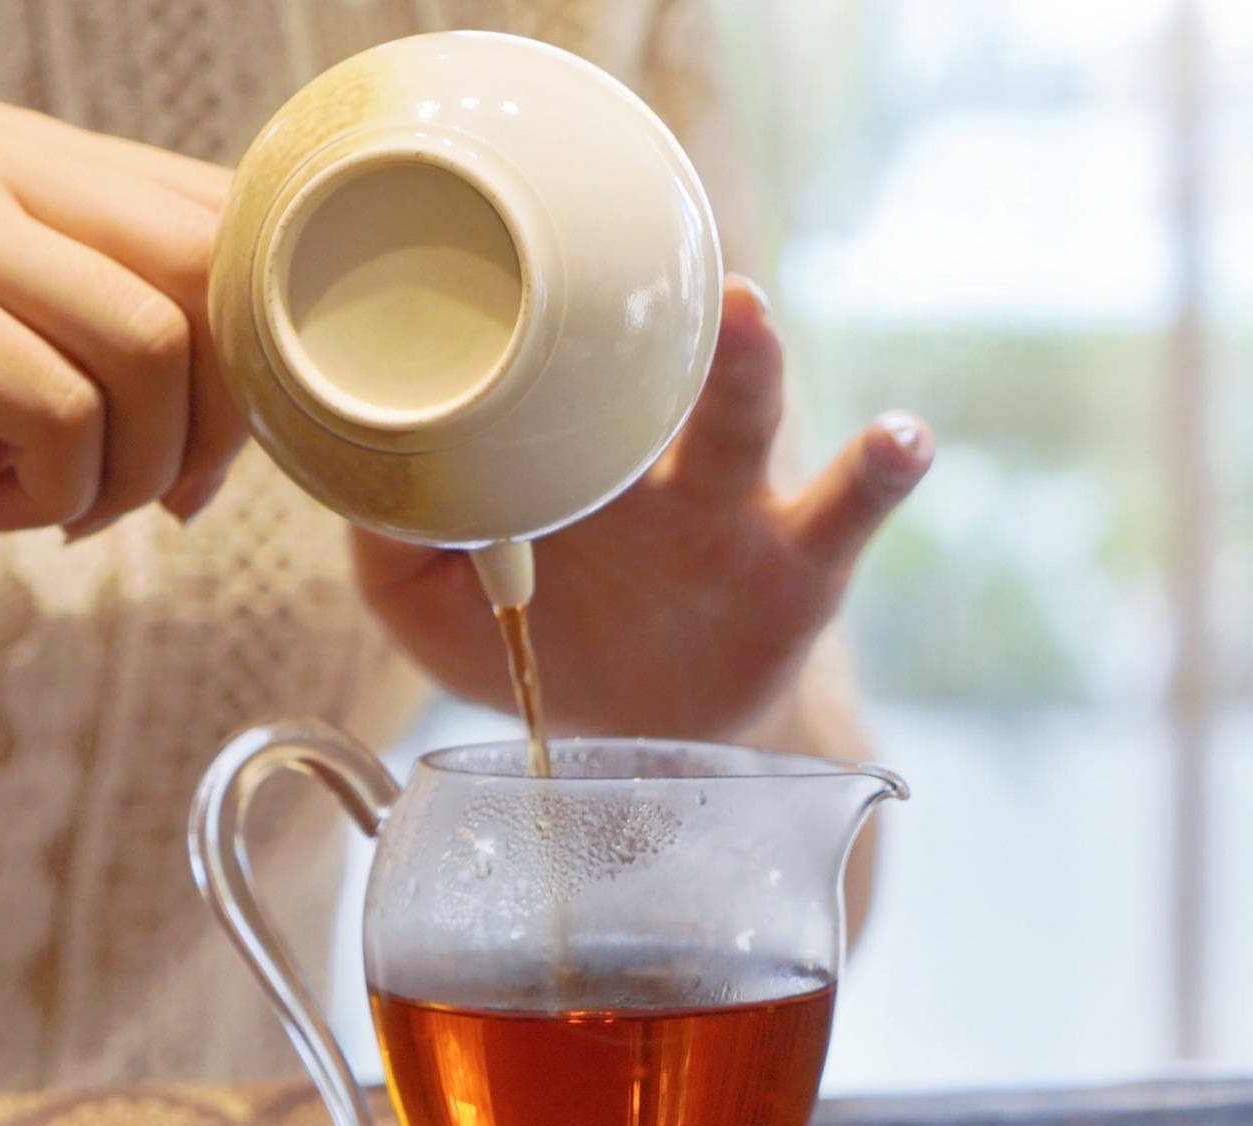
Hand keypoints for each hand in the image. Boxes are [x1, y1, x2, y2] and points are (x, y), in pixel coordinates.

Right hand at [0, 102, 241, 571]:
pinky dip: (63, 491)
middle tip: (168, 496)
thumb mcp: (10, 363)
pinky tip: (4, 514)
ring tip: (70, 511)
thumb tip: (270, 399)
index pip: (215, 216)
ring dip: (139, 467)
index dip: (253, 353)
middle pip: (205, 267)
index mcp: (15, 154)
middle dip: (219, 415)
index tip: (212, 453)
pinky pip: (60, 407)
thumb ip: (120, 341)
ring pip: (148, 340)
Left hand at [352, 275, 932, 740]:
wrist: (636, 743)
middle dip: (622, 320)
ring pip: (736, 422)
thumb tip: (349, 468)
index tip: (482, 279)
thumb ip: (385, 544)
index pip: (534, 380)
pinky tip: (903, 438)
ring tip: (744, 310)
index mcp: (552, 461)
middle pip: (644, 378)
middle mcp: (640, 464)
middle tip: (612, 255)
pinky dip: (880, 470)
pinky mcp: (797, 566)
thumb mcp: (429, 612)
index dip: (509, 341)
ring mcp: (724, 506)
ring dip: (742, 364)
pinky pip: (848, 511)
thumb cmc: (537, 650)